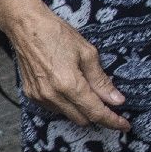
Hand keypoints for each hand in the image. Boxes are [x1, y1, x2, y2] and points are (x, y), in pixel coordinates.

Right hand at [5, 5, 128, 131]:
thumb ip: (101, 80)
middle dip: (97, 115)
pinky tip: (68, 89)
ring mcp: (39, 96)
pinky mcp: (31, 94)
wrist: (25, 27)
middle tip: (108, 104)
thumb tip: (116, 99)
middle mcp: (52, 95)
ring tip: (87, 92)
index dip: (112, 121)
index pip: (95, 112)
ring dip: (81, 110)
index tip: (125, 125)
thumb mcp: (87, 53)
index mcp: (69, 85)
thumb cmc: (56, 34)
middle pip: (82, 119)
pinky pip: (54, 108)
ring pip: (68, 115)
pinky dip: (66, 104)